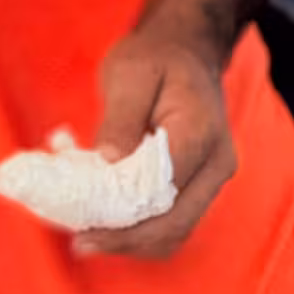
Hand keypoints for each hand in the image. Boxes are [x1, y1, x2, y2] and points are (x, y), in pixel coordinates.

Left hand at [75, 17, 236, 260]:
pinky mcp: (195, 186)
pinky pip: (169, 221)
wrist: (184, 51)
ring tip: (85, 234)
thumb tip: (108, 163)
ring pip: (173, 231)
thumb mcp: (129, 74)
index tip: (85, 226)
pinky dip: (136, 229)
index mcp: (200, 133)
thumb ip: (121, 118)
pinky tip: (102, 221)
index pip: (164, 190)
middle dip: (125, 239)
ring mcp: (209, 179)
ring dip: (130, 240)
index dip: (125, 217)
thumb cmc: (154, 57)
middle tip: (79, 242)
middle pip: (174, 222)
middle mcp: (214, 165)